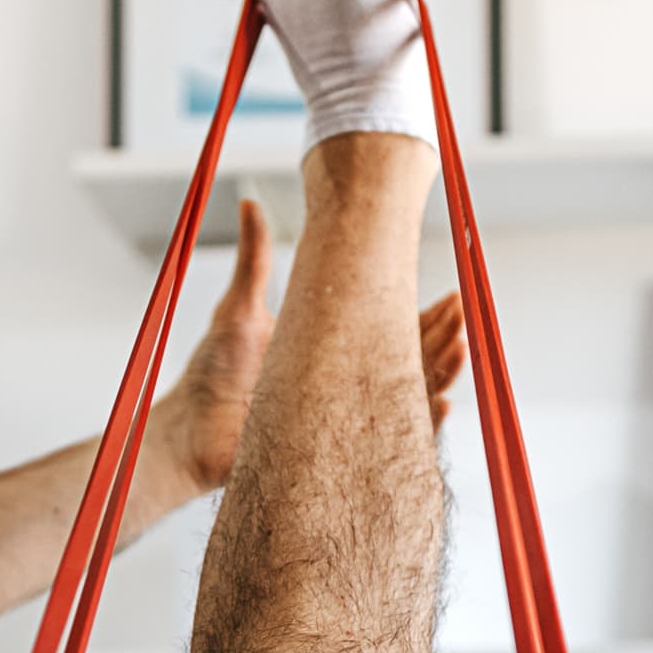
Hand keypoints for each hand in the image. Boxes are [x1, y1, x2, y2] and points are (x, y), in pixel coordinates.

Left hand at [148, 196, 471, 499]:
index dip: (423, 316)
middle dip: (442, 339)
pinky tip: (439, 404)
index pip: (390, 332)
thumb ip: (256, 256)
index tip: (451, 297)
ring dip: (439, 375)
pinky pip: (388, 442)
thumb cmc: (209, 375)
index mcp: (330, 353)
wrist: (188, 432)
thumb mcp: (239, 308)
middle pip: (408, 361)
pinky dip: (418, 426)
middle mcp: (344, 387)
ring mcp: (343, 420)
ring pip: (405, 397)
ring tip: (462, 352)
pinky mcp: (337, 451)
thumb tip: (250, 201)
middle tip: (464, 316)